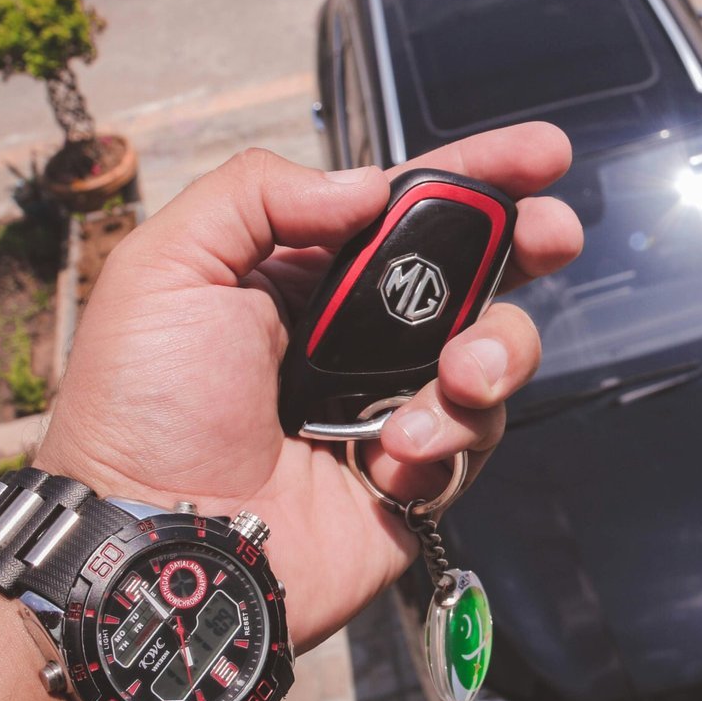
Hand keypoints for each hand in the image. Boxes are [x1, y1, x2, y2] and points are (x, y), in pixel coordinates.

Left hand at [37, 123, 580, 650]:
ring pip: (490, 353)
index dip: (475, 178)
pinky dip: (449, 436)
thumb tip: (366, 186)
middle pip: (468, 275)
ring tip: (461, 375)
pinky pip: (474, 439)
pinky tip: (393, 453)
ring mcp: (387, 408)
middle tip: (556, 237)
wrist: (158, 545)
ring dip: (494, 350)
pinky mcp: (412, 480)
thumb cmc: (145, 408)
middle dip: (524, 246)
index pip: (401, 211)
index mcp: (298, 279)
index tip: (544, 154)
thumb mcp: (168, 269)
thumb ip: (260, 195)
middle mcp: (351, 339)